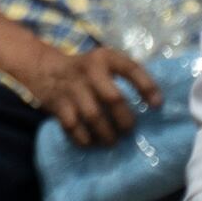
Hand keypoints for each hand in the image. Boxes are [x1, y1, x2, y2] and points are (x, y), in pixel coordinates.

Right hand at [3, 30, 160, 147]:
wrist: (44, 68)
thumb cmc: (85, 70)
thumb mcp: (104, 62)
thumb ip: (124, 75)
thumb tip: (153, 103)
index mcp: (105, 58)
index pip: (131, 69)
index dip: (147, 87)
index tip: (157, 106)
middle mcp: (89, 71)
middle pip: (114, 98)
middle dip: (125, 120)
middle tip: (129, 131)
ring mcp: (72, 88)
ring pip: (94, 116)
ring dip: (107, 134)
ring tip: (112, 141)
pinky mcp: (58, 105)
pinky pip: (73, 127)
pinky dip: (84, 139)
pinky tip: (91, 142)